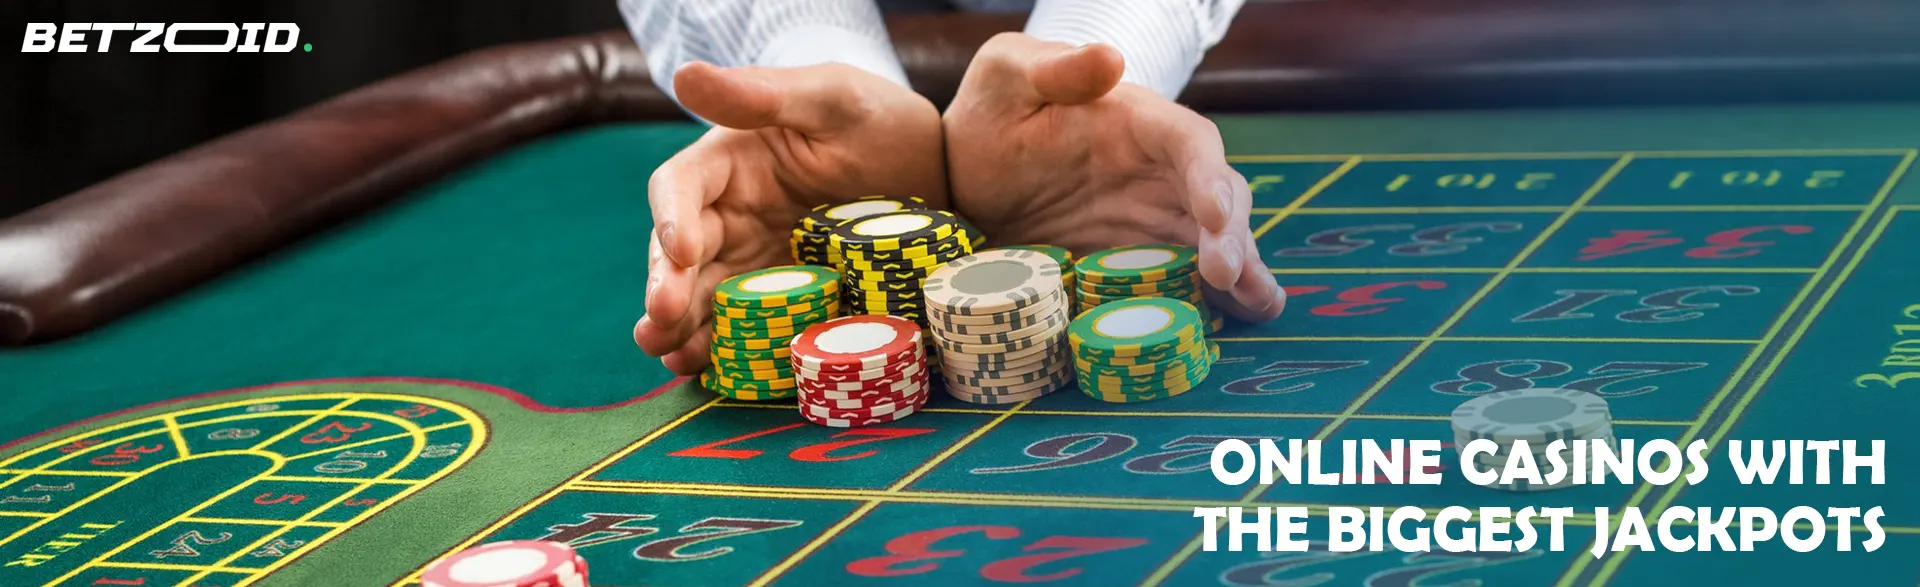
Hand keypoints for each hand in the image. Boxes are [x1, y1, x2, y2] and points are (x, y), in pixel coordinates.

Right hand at [635, 62, 946, 374]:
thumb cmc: (878, 119)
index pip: (680, 187)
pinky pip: (746, 327)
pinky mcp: (785, 300)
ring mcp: (755, 262)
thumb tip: (685, 74)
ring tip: (673, 357)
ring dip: (681, 329)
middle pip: (679, 253)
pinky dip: (725, 349)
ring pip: (703, 297)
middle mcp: (731, 215)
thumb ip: (763, 94)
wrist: (939, 173)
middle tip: (661, 321)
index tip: (682, 250)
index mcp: (731, 161)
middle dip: (666, 288)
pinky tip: (711, 371)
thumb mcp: (832, 98)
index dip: (670, 218)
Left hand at [942, 33, 1284, 321]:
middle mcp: (1159, 172)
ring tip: (1256, 306)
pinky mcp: (1138, 262)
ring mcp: (1153, 220)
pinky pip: (1185, 281)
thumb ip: (1054, 69)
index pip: (1190, 142)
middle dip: (1232, 236)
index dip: (1209, 177)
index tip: (1215, 214)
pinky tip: (1230, 325)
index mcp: (1137, 121)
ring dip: (1242, 274)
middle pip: (1218, 198)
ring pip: (1216, 243)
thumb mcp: (1006, 76)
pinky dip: (1212, 301)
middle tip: (1228, 277)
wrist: (965, 175)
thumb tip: (1110, 59)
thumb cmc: (992, 113)